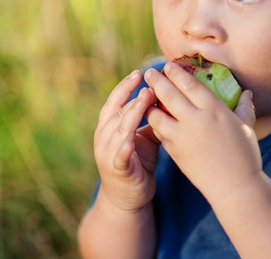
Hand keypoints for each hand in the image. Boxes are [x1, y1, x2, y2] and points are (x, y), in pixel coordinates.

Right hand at [94, 70, 159, 211]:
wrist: (127, 197)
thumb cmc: (136, 162)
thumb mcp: (143, 138)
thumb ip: (150, 120)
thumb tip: (167, 98)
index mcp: (108, 126)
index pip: (114, 101)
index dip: (125, 87)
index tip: (139, 73)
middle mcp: (104, 137)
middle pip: (118, 111)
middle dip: (134, 97)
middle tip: (150, 84)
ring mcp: (107, 153)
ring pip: (119, 129)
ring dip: (131, 113)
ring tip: (146, 99)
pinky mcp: (116, 169)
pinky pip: (120, 155)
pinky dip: (124, 147)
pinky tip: (131, 139)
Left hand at [144, 62, 260, 204]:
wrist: (234, 187)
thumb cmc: (244, 155)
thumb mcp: (246, 127)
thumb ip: (243, 108)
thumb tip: (246, 93)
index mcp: (214, 110)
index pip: (190, 84)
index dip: (176, 73)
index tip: (168, 66)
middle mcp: (195, 120)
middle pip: (169, 95)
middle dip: (156, 81)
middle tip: (149, 72)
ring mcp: (181, 136)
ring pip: (156, 114)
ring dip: (149, 104)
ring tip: (146, 97)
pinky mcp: (173, 151)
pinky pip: (158, 132)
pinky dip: (154, 123)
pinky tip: (153, 118)